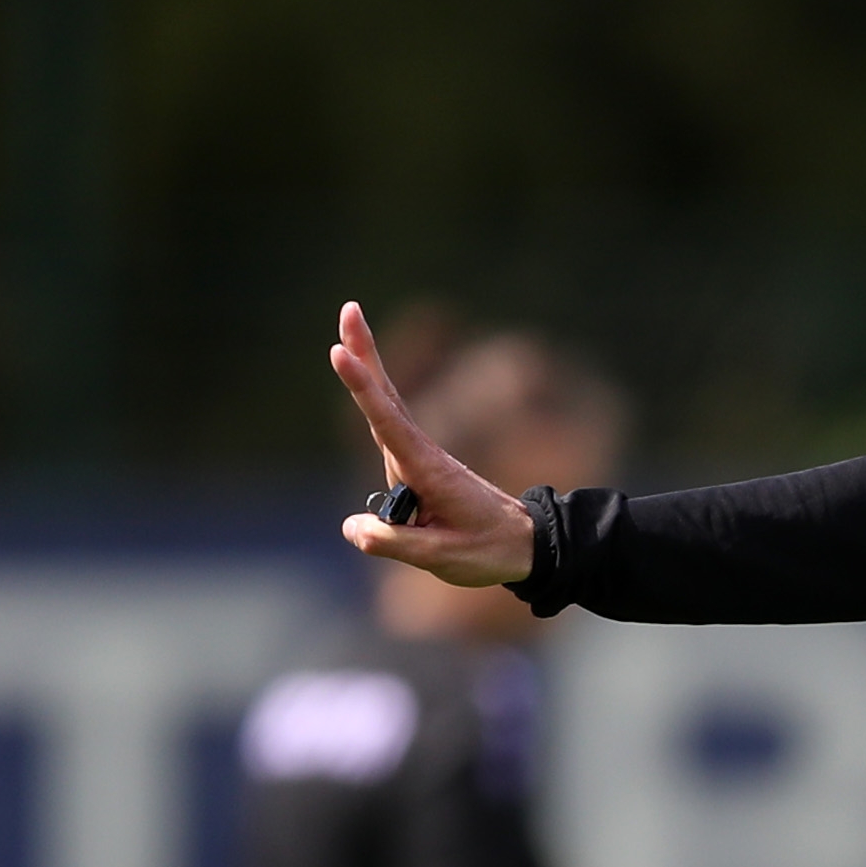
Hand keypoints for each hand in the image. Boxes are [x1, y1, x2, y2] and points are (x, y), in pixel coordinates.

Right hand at [327, 299, 539, 587]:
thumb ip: (393, 542)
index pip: (387, 423)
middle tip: (349, 309)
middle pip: (388, 397)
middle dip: (366, 354)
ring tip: (343, 337)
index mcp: (428, 471)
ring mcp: (418, 458)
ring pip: (386, 407)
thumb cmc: (488, 550)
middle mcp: (421, 455)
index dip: (361, 387)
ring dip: (366, 367)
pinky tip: (361, 372)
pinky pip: (389, 429)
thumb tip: (352, 528)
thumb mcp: (442, 557)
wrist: (526, 545)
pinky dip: (374, 397)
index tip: (339, 352)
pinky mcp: (417, 466)